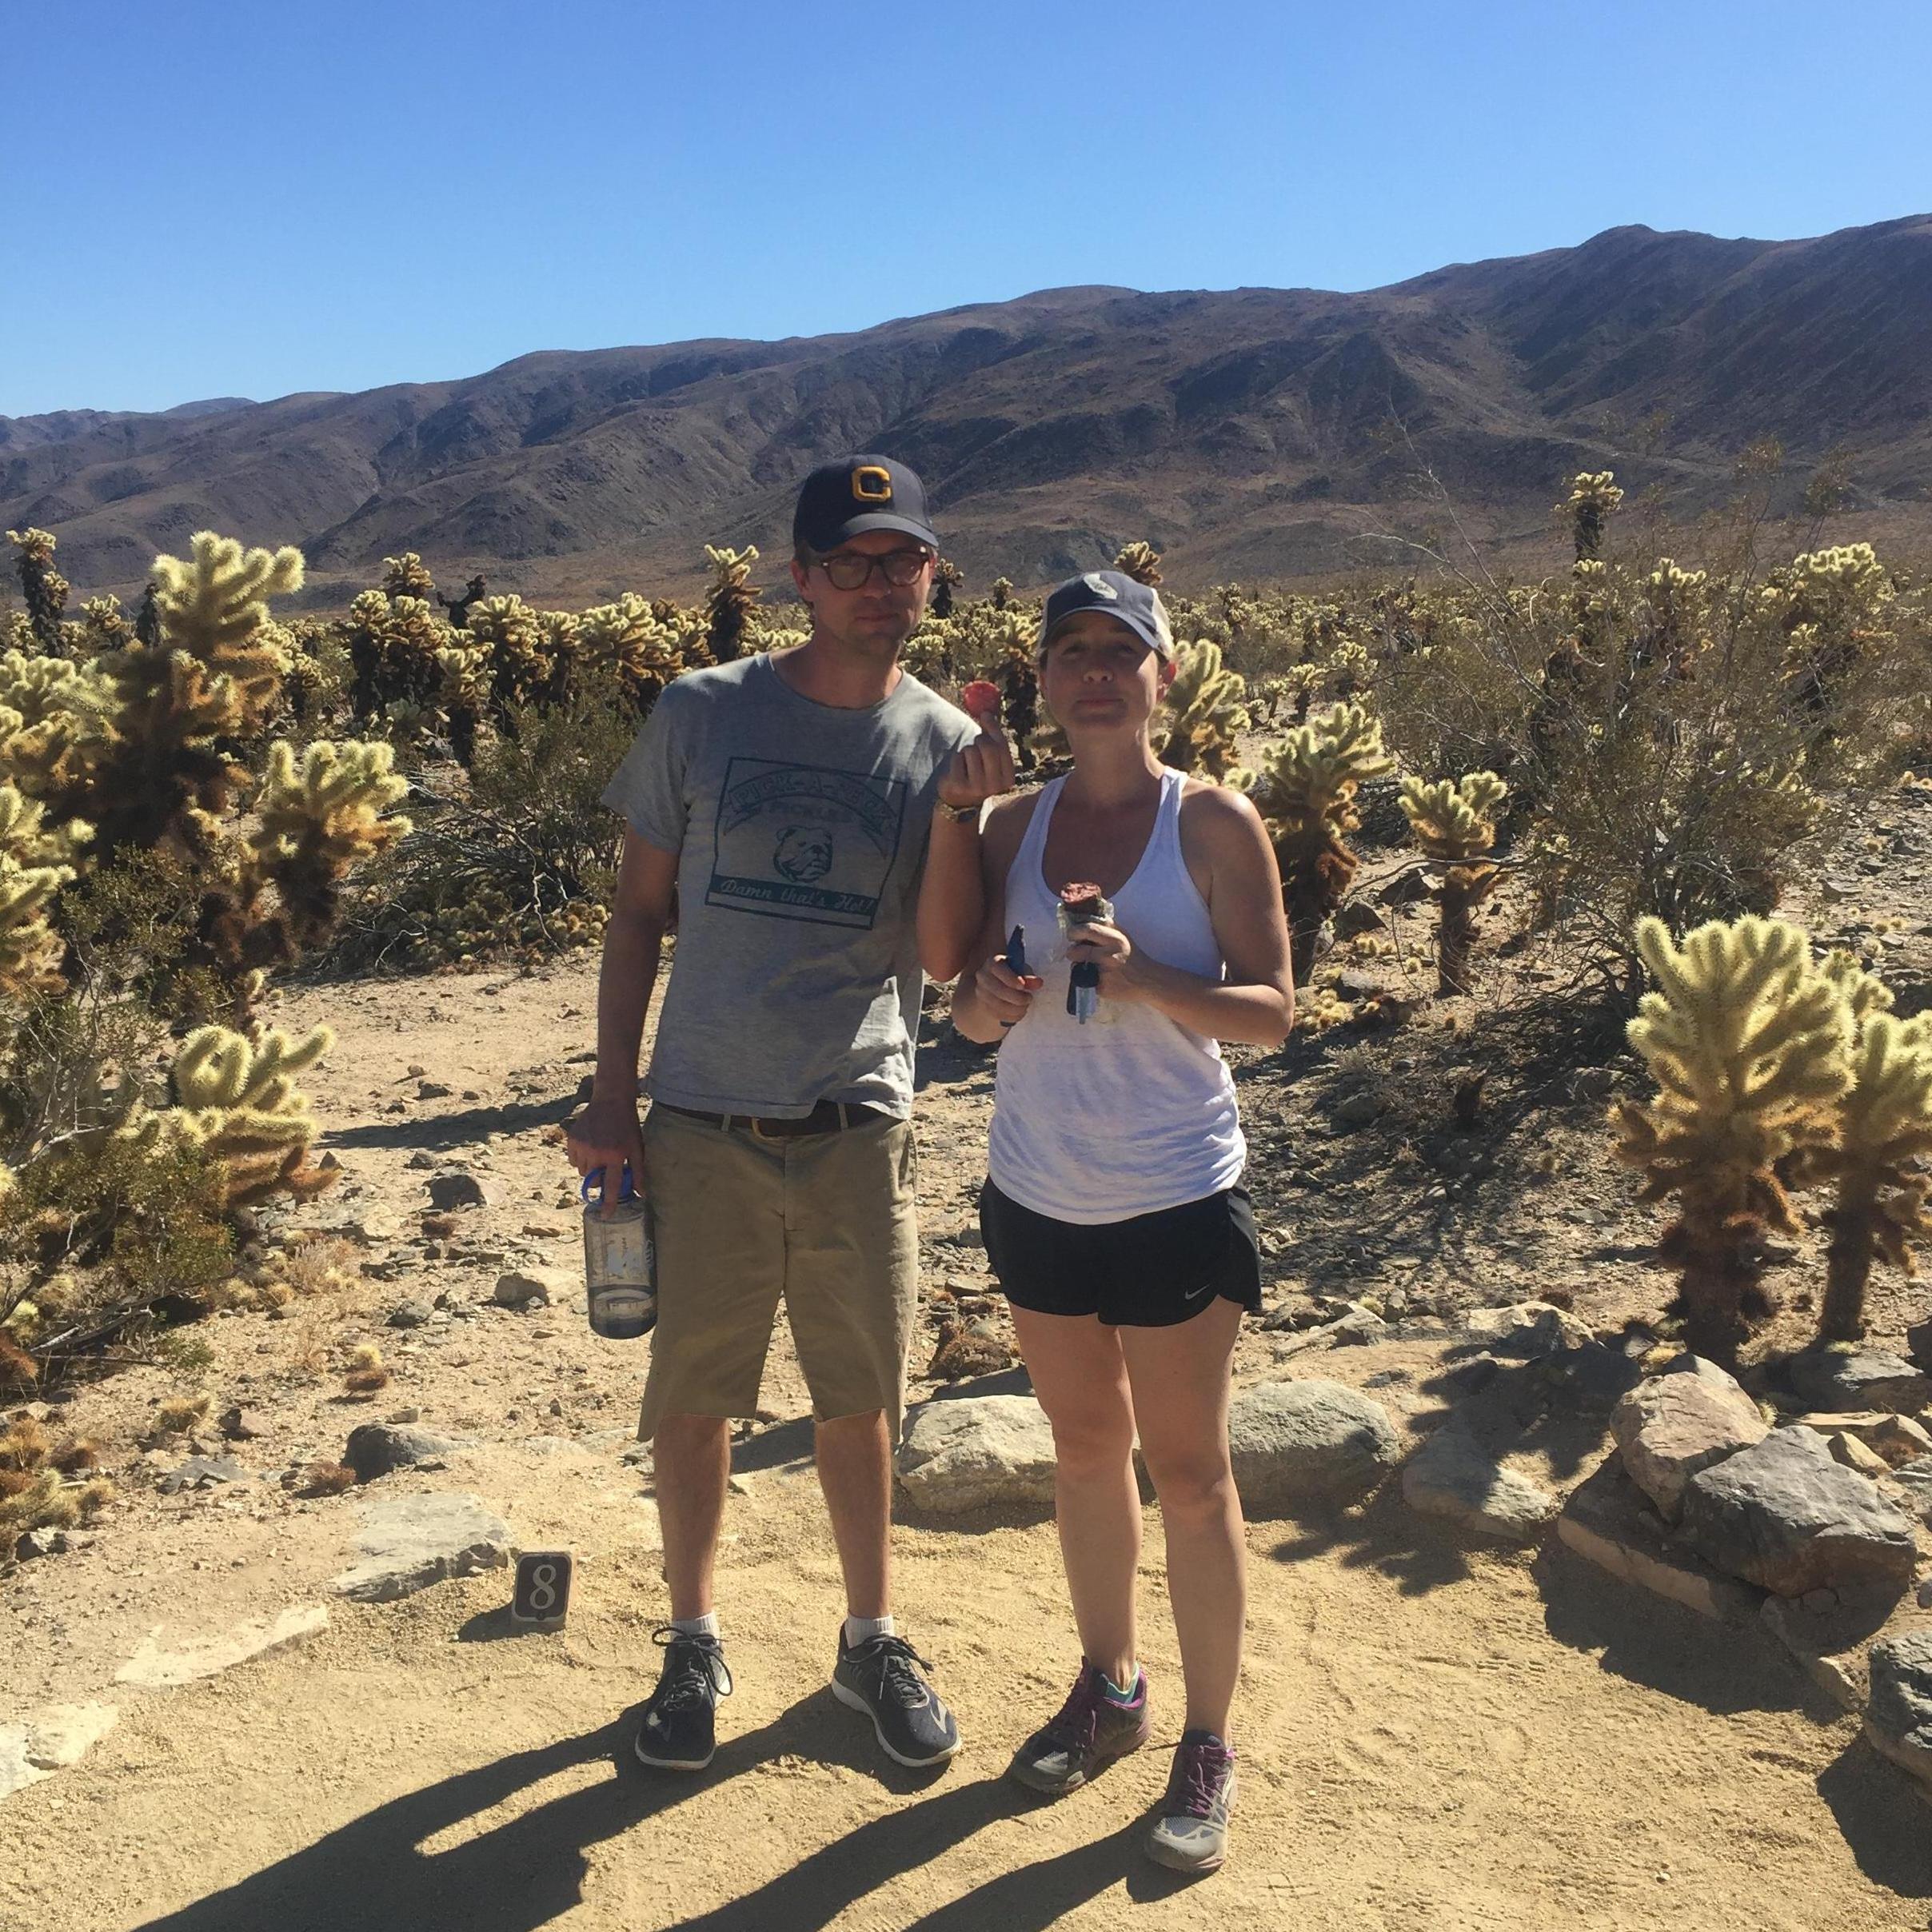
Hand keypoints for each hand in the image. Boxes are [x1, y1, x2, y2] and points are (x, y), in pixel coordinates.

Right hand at [565, 1091, 645, 1217]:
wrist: (610, 1100)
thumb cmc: (627, 1125)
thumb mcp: (637, 1147)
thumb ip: (638, 1171)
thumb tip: (641, 1194)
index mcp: (615, 1155)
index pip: (612, 1185)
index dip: (610, 1202)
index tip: (606, 1215)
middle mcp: (596, 1152)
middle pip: (593, 1181)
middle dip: (599, 1179)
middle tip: (606, 1166)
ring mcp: (582, 1146)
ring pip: (582, 1172)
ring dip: (590, 1169)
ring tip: (599, 1152)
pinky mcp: (572, 1140)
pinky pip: (573, 1160)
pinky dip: (580, 1159)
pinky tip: (590, 1146)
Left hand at [936, 722, 1016, 813]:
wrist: (961, 801)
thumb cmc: (978, 773)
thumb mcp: (990, 759)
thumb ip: (992, 737)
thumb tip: (987, 713)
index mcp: (1008, 778)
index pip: (1002, 746)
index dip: (993, 728)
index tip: (985, 715)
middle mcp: (995, 785)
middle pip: (988, 747)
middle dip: (979, 740)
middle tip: (976, 743)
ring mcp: (977, 787)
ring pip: (970, 751)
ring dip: (966, 751)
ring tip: (966, 762)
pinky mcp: (959, 786)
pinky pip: (957, 758)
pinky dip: (956, 759)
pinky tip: (957, 770)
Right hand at [973, 951, 1042, 1029]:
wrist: (998, 986)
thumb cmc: (1014, 975)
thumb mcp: (1022, 971)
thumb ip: (1029, 977)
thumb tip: (1038, 983)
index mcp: (992, 963)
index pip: (997, 968)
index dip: (1010, 978)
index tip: (1023, 986)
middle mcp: (983, 976)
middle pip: (998, 990)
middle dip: (1017, 997)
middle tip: (1029, 998)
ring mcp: (981, 992)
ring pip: (998, 1005)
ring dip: (1016, 1008)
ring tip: (1026, 1006)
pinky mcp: (983, 1006)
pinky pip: (998, 1015)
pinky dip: (1012, 1016)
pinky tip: (1020, 1012)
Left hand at [1063, 920, 1145, 1002]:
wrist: (1147, 980)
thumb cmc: (1132, 955)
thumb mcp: (1123, 935)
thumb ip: (1106, 925)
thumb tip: (1085, 917)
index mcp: (1114, 940)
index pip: (1087, 930)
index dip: (1074, 932)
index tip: (1072, 935)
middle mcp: (1109, 956)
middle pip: (1076, 951)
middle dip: (1072, 952)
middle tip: (1076, 952)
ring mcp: (1104, 974)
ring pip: (1076, 968)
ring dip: (1078, 966)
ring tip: (1089, 966)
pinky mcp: (1101, 988)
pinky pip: (1083, 982)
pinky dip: (1086, 979)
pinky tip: (1097, 977)